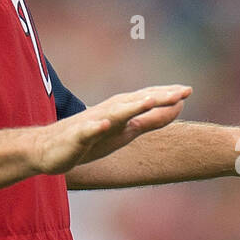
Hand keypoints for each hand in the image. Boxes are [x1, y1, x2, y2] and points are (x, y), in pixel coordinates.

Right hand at [33, 85, 190, 175]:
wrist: (50, 149)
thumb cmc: (92, 139)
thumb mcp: (128, 131)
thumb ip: (152, 119)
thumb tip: (179, 106)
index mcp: (122, 110)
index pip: (148, 98)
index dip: (168, 95)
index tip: (189, 89)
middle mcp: (110, 111)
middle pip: (138, 101)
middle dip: (159, 96)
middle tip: (182, 91)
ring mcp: (93, 122)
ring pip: (115, 113)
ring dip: (132, 106)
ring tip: (150, 101)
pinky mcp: (77, 136)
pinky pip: (87, 131)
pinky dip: (96, 127)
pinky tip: (104, 125)